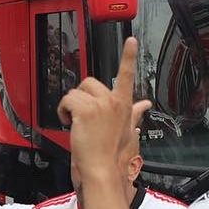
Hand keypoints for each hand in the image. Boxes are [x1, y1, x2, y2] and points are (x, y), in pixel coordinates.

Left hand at [58, 38, 149, 174]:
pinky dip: (63, 111)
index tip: (131, 40)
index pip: (126, 75)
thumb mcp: (127, 129)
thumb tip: (146, 104)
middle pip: (89, 83)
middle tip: (82, 116)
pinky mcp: (85, 109)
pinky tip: (69, 123)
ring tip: (75, 123)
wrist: (102, 167)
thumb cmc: (112, 151)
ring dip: (70, 106)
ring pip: (75, 92)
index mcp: (124, 103)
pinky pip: (67, 100)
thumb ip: (136, 113)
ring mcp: (100, 104)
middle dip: (81, 97)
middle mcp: (113, 101)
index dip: (129, 56)